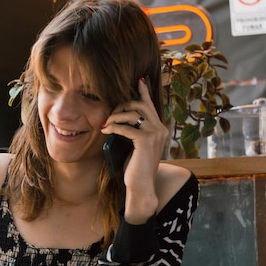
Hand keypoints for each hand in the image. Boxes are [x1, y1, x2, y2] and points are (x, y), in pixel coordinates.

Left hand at [100, 77, 168, 222]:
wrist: (142, 186)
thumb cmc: (136, 167)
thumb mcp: (136, 146)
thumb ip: (134, 131)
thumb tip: (120, 119)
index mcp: (159, 128)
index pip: (151, 104)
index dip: (144, 91)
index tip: (139, 80)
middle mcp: (160, 128)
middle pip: (140, 104)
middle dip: (122, 105)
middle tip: (109, 115)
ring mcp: (155, 133)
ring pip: (132, 113)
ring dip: (114, 117)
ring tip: (105, 124)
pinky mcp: (146, 141)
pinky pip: (126, 127)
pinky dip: (113, 127)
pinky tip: (105, 130)